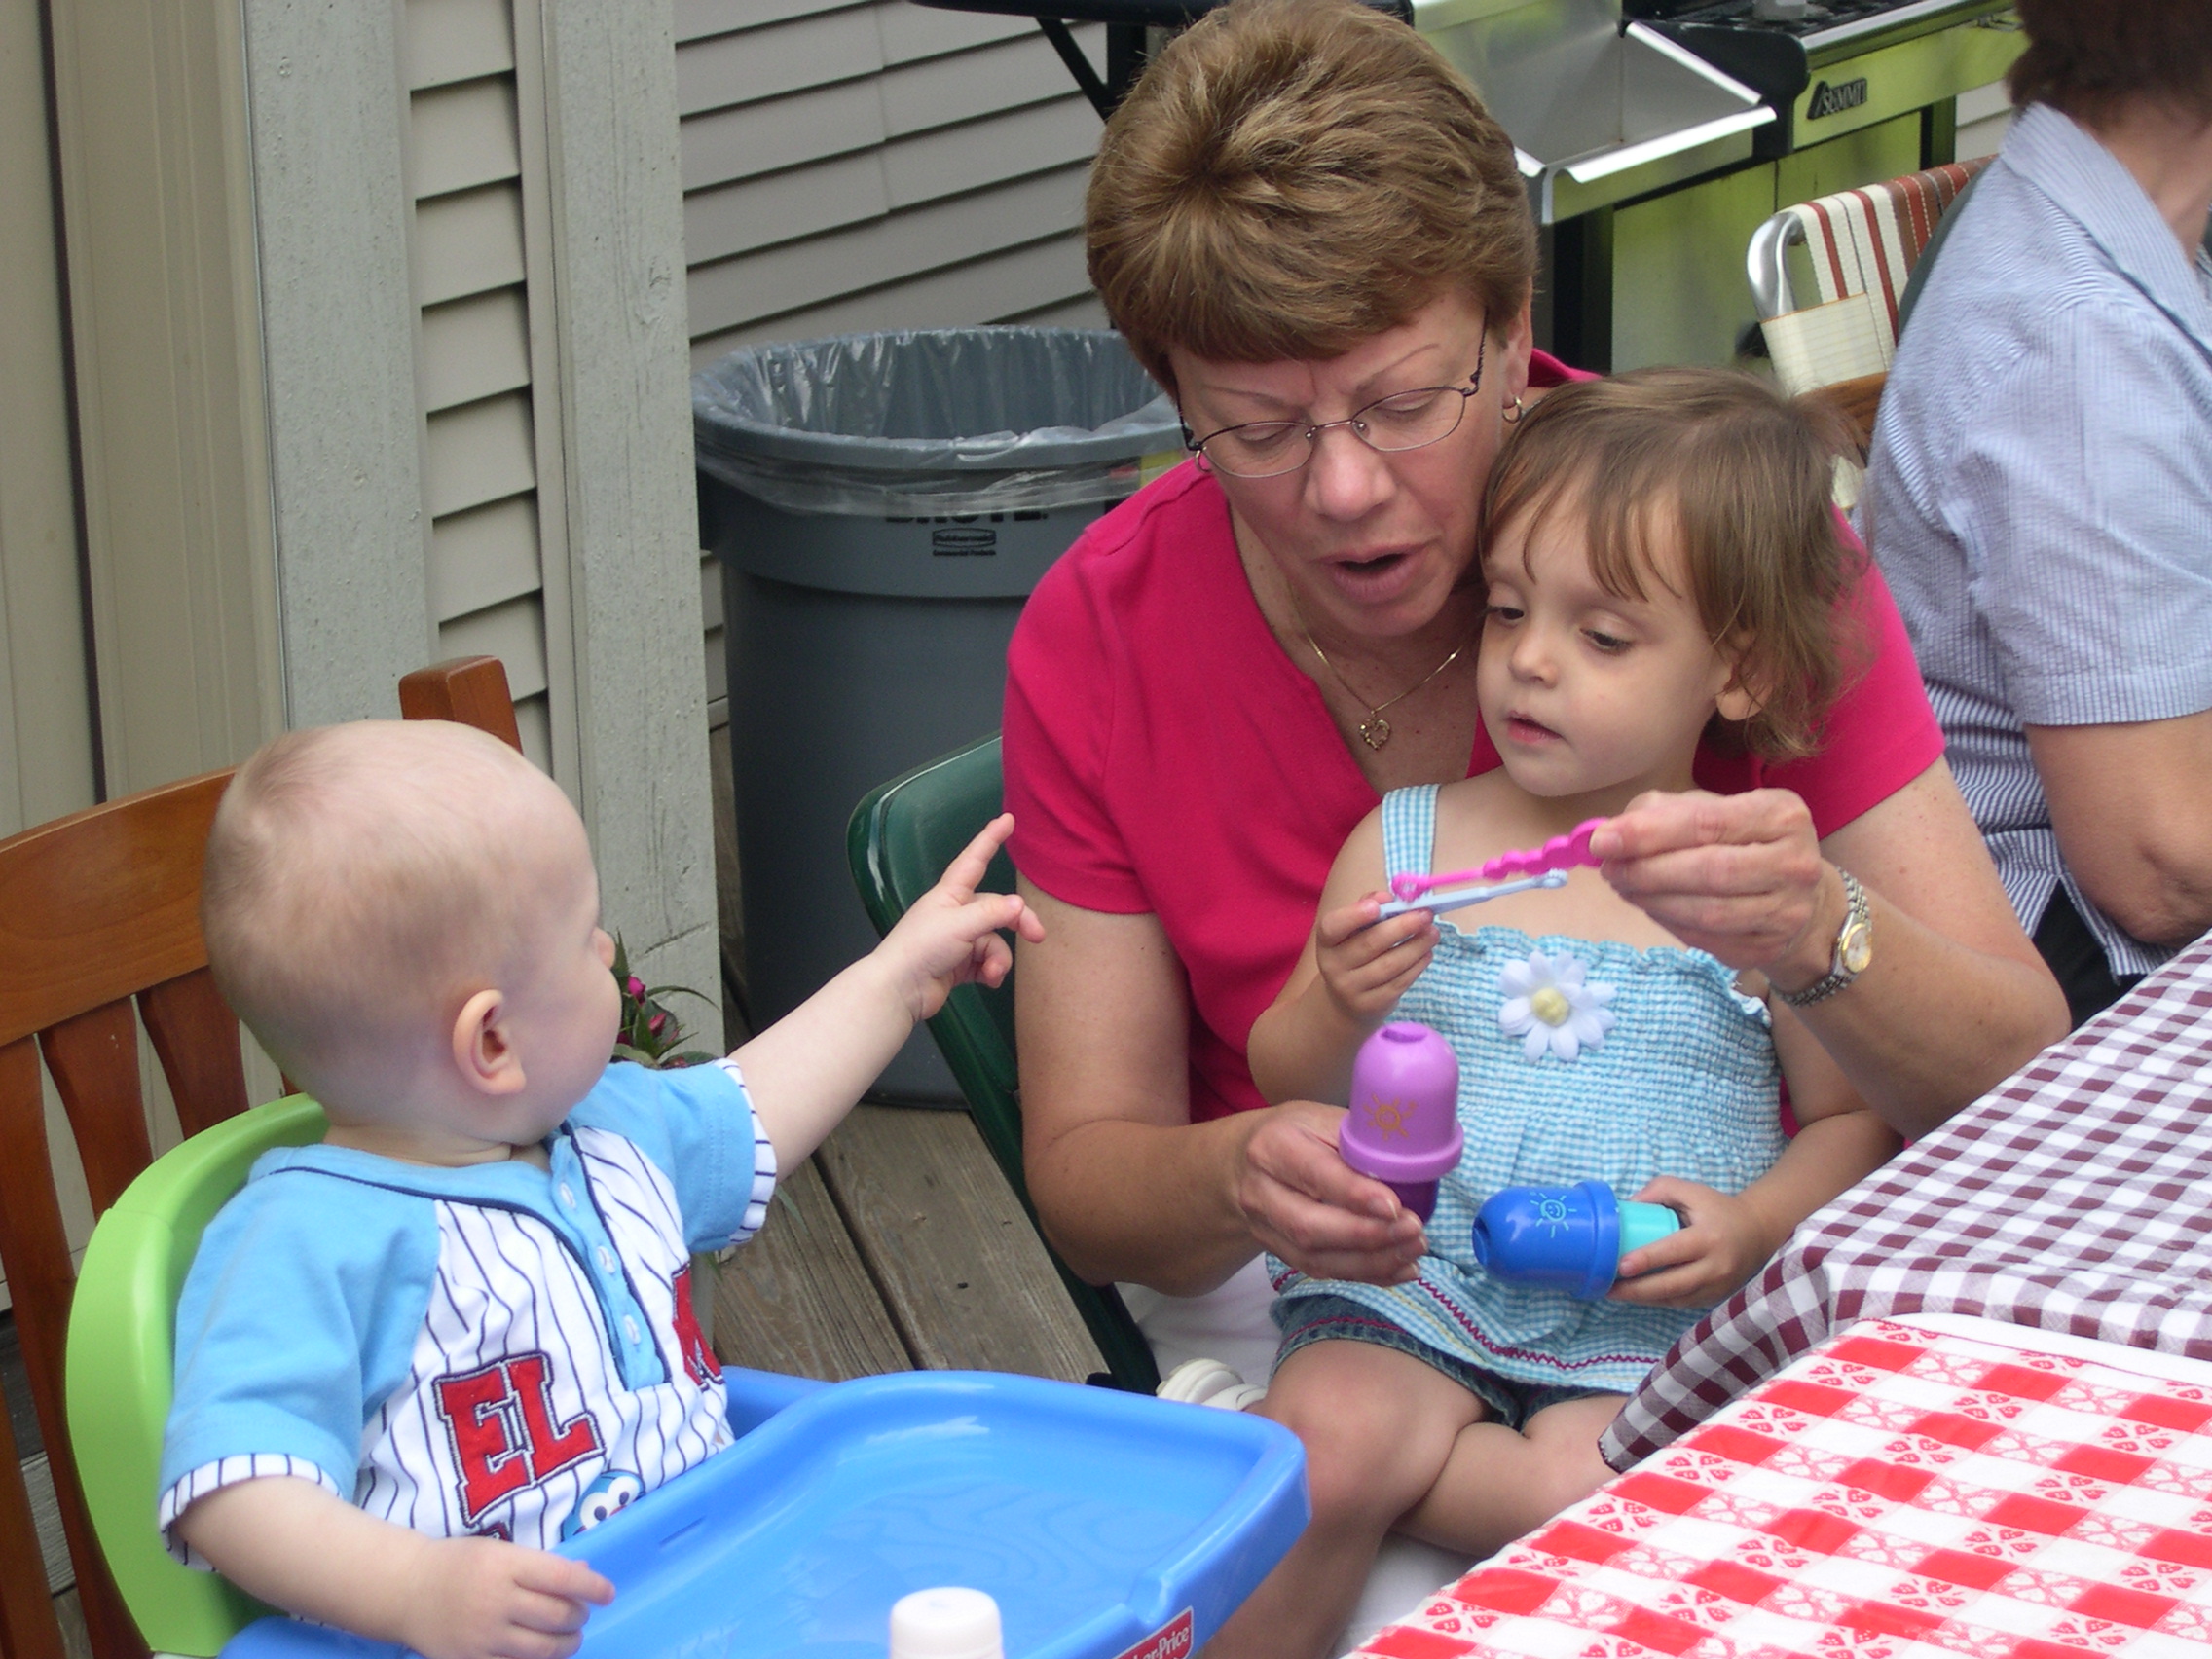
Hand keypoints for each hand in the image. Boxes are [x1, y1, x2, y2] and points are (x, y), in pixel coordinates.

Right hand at [398, 1535, 613, 1658]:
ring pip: (543, 1650)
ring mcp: (483, 1635)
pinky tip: (540, 1655)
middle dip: (579, 1618)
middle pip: (558, 1617)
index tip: (607, 1593)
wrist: (407, 1589)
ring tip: (568, 1638)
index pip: (563, 1578)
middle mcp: (497, 1600)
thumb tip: (584, 1573)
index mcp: (506, 1565)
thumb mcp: (500, 1551)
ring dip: (566, 1645)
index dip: (593, 1587)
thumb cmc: (459, 1564)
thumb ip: (541, 1564)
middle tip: (580, 1615)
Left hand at [877, 813, 1047, 1021]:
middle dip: (1018, 922)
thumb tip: (1020, 905)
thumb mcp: (959, 925)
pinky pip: (986, 962)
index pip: (975, 859)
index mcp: (951, 894)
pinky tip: (989, 981)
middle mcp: (956, 913)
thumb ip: (992, 914)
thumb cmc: (922, 948)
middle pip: (998, 909)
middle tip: (1038, 936)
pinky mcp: (959, 964)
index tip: (1007, 819)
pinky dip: (991, 971)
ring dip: (999, 957)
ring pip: (994, 941)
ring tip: (992, 972)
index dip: (991, 839)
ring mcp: (958, 940)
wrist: (899, 990)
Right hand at [1233, 1102, 1427, 1284]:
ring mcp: (1264, 1227)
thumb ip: (1357, 1138)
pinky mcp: (1277, 1252)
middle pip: (1309, 1226)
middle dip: (1367, 1235)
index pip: (1314, 1174)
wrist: (1242, 1161)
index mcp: (1273, 1146)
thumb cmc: (1296, 1133)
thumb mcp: (1321, 1118)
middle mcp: (1261, 1191)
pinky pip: (1321, 1271)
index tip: (1394, 1206)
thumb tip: (1408, 1164)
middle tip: (1414, 1231)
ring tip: (1414, 1250)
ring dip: (1371, 1261)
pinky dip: (1365, 1274)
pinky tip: (1400, 1268)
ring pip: (1315, 1257)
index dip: (1354, 1194)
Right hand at [1315, 894, 1436, 1029]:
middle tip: (1425, 915)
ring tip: (1433, 933)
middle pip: (1370, 944)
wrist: (1345, 1001)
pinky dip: (1417, 965)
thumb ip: (1368, 907)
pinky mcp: (1372, 1004)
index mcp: (1327, 941)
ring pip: (1390, 965)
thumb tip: (1387, 898)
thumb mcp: (1353, 930)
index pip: (1332, 926)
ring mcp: (1351, 988)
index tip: (1377, 906)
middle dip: (1402, 927)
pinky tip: (1427, 953)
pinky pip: (1399, 982)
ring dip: (1416, 946)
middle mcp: (1333, 966)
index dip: (1353, 916)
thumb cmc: (1354, 952)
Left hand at [1590, 790, 1839, 987]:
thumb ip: (1663, 813)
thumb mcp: (1713, 810)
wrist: (1801, 900)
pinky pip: (1705, 939)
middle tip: (1609, 869)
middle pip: (1708, 870)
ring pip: (1705, 912)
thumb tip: (1610, 833)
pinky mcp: (1768, 948)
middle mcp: (1795, 863)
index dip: (1649, 833)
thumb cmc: (1744, 843)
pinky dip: (1668, 923)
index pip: (1706, 823)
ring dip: (1652, 901)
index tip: (1602, 841)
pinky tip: (1651, 906)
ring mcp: (1786, 911)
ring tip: (1625, 886)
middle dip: (1647, 871)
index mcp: (1781, 815)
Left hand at [1606, 1178, 1783, 1308]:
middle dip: (1637, 1290)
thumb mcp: (1690, 1191)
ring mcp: (1716, 1287)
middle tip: (1606, 1287)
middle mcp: (1715, 1266)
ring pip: (1675, 1299)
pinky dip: (1657, 1300)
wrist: (1757, 1232)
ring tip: (1612, 1292)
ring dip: (1643, 1298)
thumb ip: (1658, 1190)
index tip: (1621, 1265)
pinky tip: (1635, 1294)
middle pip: (1672, 1284)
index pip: (1674, 1252)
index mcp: (1708, 1238)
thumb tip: (1626, 1206)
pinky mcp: (1714, 1298)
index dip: (1647, 1260)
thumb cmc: (1716, 1208)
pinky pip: (1681, 1303)